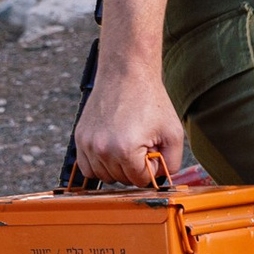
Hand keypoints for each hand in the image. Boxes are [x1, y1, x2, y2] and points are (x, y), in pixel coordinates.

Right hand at [76, 61, 187, 186]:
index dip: (151, 167)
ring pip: (104, 176)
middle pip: (122, 180)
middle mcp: (102, 149)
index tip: (152, 147)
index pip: (141, 180)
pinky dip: (99, 164)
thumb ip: (173, 163)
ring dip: (118, 167)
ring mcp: (88, 144)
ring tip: (128, 145)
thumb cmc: (150, 100)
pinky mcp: (80, 138)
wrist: (126, 73)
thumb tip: (160, 180)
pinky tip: (112, 150)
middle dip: (136, 167)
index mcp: (125, 150)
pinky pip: (87, 167)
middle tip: (142, 143)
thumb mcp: (173, 133)